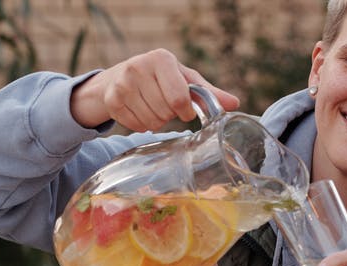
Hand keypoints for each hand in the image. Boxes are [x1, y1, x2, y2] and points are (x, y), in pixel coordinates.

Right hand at [70, 49, 239, 130]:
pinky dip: (141, 125)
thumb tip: (234, 104)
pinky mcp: (112, 100)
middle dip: (170, 115)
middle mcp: (139, 67)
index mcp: (161, 59)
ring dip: (157, 122)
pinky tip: (140, 112)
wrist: (119, 77)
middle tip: (165, 105)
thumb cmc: (160, 78)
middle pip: (165, 112)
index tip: (185, 110)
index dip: (185, 111)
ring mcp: (122, 84)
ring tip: (153, 107)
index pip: (178, 98)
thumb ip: (209, 93)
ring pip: (151, 122)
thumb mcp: (185, 79)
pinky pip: (136, 126)